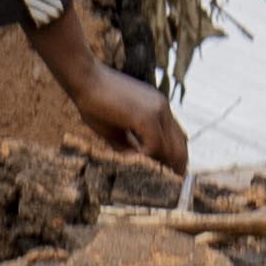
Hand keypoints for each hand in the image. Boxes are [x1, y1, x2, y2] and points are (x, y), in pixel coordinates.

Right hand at [25, 8, 189, 172]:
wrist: (84, 79)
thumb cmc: (94, 102)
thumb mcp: (116, 129)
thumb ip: (130, 145)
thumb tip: (137, 165)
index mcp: (158, 107)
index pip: (177, 137)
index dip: (175, 158)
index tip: (168, 175)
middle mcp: (162, 107)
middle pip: (181, 145)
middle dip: (176, 167)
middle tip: (168, 185)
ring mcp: (157, 110)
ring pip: (170, 148)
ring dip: (160, 165)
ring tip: (150, 178)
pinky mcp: (146, 116)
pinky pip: (154, 146)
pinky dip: (146, 158)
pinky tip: (132, 161)